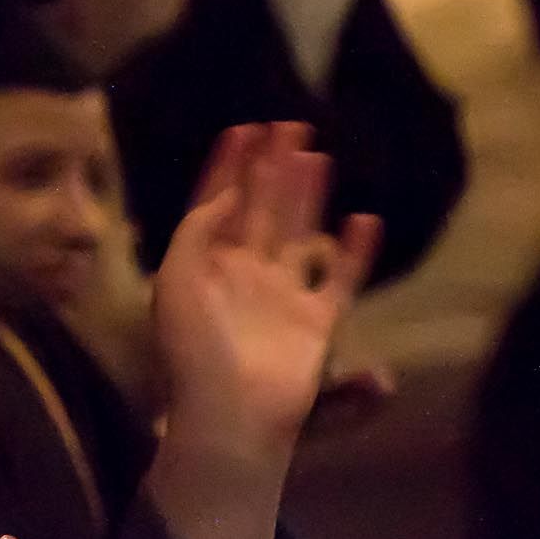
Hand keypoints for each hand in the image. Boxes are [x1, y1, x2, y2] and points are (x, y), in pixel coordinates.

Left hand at [153, 122, 380, 456]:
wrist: (229, 415)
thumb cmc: (194, 349)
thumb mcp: (174, 279)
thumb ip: (198, 230)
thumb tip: (226, 193)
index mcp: (205, 265)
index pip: (217, 202)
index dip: (228, 165)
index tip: (243, 127)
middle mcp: (245, 274)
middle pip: (262, 208)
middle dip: (272, 167)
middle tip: (289, 124)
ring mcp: (282, 297)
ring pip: (298, 233)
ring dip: (307, 195)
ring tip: (316, 154)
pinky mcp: (317, 323)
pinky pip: (341, 278)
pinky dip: (355, 250)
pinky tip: (364, 218)